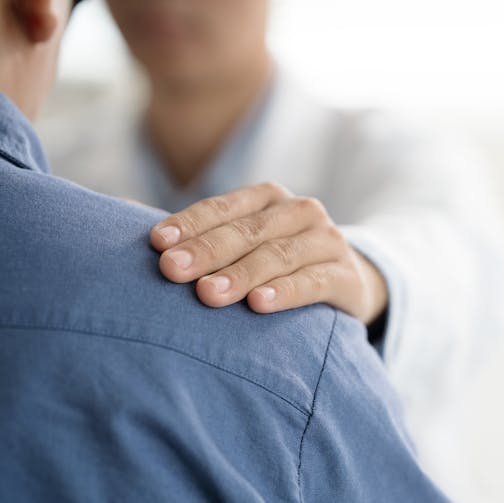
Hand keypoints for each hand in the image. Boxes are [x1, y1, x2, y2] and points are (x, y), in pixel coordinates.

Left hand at [149, 182, 387, 323]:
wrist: (348, 282)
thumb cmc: (280, 262)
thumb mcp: (247, 242)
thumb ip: (200, 235)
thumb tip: (123, 216)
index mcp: (269, 198)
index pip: (223, 207)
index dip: (190, 225)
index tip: (156, 244)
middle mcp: (300, 211)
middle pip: (248, 230)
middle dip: (208, 251)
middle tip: (172, 271)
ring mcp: (327, 240)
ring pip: (279, 254)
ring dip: (243, 274)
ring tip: (209, 294)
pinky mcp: (346, 275)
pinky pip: (314, 281)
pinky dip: (287, 292)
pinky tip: (260, 304)